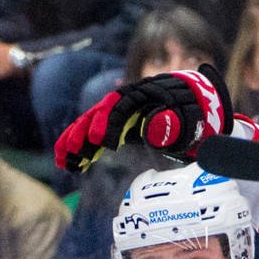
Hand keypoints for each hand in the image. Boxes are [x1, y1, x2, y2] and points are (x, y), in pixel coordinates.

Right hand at [54, 66, 233, 171]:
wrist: (196, 105)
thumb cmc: (195, 113)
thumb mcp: (191, 119)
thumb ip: (175, 124)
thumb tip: (153, 131)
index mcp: (146, 93)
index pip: (122, 106)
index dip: (109, 123)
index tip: (101, 142)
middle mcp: (129, 100)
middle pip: (100, 112)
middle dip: (84, 131)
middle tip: (73, 151)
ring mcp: (121, 113)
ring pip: (92, 124)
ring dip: (75, 142)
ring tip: (63, 161)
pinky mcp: (118, 127)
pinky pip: (96, 136)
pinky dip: (83, 149)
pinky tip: (71, 164)